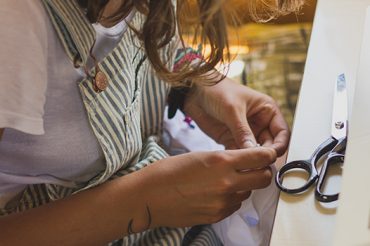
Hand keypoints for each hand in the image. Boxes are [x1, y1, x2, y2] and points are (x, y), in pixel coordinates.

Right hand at [138, 147, 275, 227]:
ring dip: (243, 186)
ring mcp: (223, 202)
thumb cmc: (170, 170)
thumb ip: (226, 159)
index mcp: (222, 161)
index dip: (268, 155)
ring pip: (248, 193)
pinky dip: (230, 199)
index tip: (269, 154)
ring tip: (224, 181)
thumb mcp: (200, 155)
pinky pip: (234, 206)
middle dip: (262, 172)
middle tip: (254, 169)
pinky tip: (214, 194)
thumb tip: (245, 162)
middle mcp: (227, 182)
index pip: (260, 156)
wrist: (150, 196)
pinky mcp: (217, 216)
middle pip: (263, 178)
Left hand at [183, 76, 289, 155]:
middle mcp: (259, 123)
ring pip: (254, 152)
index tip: (271, 155)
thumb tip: (253, 152)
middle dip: (265, 155)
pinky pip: (239, 153)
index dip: (279, 145)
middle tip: (257, 164)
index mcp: (267, 111)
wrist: (194, 92)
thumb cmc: (217, 90)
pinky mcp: (231, 140)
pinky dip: (238, 160)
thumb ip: (243, 131)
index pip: (282, 132)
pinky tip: (234, 163)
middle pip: (270, 145)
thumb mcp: (233, 109)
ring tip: (245, 165)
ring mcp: (245, 133)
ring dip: (251, 160)